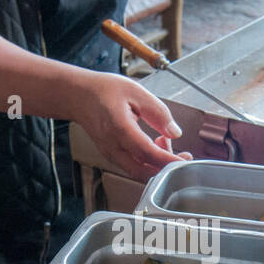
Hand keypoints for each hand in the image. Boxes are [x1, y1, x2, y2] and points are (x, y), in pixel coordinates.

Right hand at [75, 71, 190, 181]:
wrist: (78, 95)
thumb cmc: (103, 91)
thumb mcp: (136, 92)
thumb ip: (158, 112)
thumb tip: (175, 132)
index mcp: (120, 129)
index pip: (150, 154)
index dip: (170, 160)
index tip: (186, 160)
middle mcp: (114, 147)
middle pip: (145, 172)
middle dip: (166, 167)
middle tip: (182, 154)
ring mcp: (111, 154)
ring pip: (139, 172)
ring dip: (157, 163)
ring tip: (163, 140)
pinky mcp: (112, 155)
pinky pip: (133, 166)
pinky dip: (147, 160)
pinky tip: (153, 142)